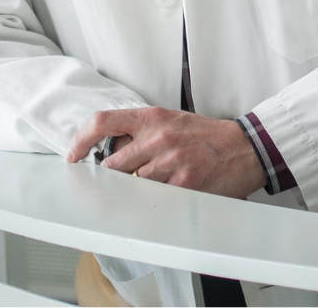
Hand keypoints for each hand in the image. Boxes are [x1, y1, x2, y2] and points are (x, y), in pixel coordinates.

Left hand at [66, 107, 265, 197]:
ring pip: (133, 184)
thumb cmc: (205, 135)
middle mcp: (157, 137)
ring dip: (139, 190)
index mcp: (151, 117)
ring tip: (159, 183)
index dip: (81, 139)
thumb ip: (141, 132)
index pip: (103, 121)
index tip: (73, 154)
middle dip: (115, 176)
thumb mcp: (170, 122)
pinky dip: (157, 201)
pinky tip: (171, 193)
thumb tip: (110, 150)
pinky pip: (156, 199)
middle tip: (122, 181)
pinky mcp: (183, 184)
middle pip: (113, 163)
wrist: (243, 147)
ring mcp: (169, 161)